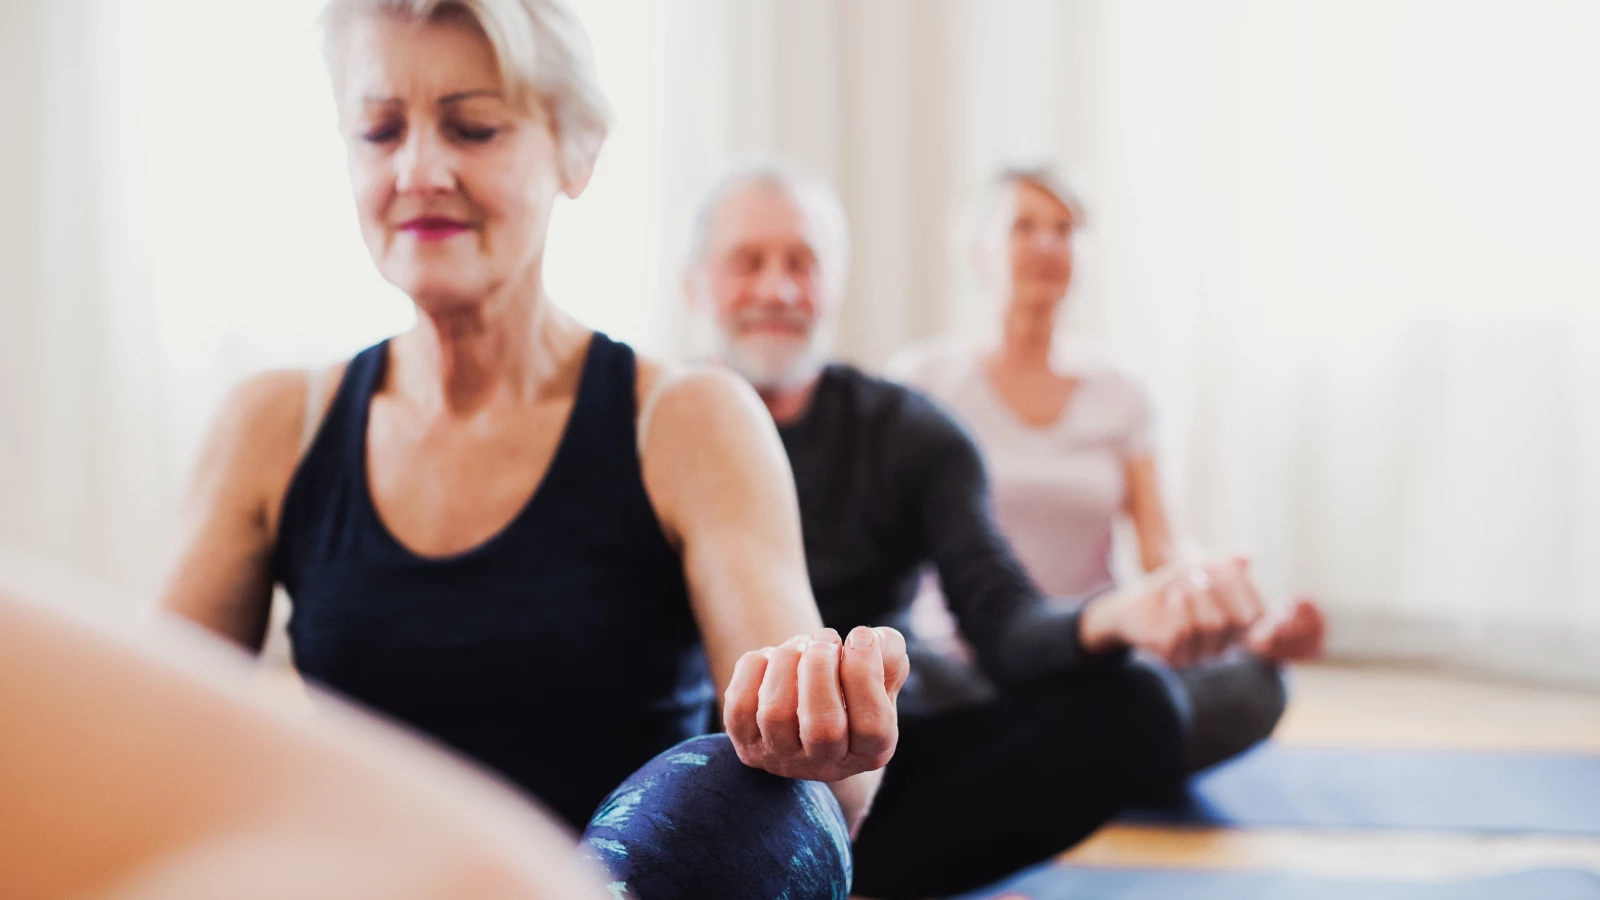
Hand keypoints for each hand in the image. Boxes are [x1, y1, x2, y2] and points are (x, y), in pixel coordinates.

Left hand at [723, 626, 909, 781]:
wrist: (808, 707)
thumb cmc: (851, 684)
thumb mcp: (880, 671)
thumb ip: (888, 654)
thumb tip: (870, 640)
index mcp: (869, 751)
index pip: (872, 726)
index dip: (865, 674)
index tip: (860, 635)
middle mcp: (825, 763)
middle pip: (823, 727)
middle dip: (822, 668)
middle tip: (826, 638)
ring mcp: (781, 757)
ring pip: (777, 713)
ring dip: (788, 661)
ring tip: (800, 644)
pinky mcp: (746, 743)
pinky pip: (740, 705)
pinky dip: (755, 668)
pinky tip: (772, 658)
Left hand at [1080, 557, 1265, 666]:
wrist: (1133, 604)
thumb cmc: (1175, 586)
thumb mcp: (1200, 569)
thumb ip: (1224, 564)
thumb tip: (1246, 556)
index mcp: (1234, 631)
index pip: (1257, 616)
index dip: (1247, 589)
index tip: (1227, 565)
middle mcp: (1220, 648)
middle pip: (1235, 621)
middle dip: (1220, 588)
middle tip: (1201, 569)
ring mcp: (1197, 656)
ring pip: (1210, 626)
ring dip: (1197, 594)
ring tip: (1184, 581)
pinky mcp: (1172, 657)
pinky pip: (1182, 633)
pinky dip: (1178, 608)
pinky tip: (1172, 595)